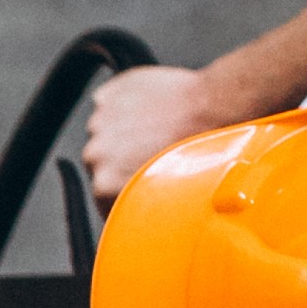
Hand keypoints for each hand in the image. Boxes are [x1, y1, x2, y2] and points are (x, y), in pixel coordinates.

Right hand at [81, 64, 230, 196]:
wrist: (211, 109)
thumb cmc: (199, 152)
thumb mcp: (172, 197)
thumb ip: (144, 204)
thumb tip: (145, 211)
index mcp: (105, 185)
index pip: (106, 197)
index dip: (127, 190)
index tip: (144, 184)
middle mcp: (95, 155)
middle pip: (103, 163)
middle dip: (125, 159)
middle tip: (156, 151)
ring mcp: (99, 123)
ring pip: (107, 133)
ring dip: (125, 131)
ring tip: (158, 128)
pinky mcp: (106, 96)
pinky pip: (111, 105)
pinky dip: (125, 106)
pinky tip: (152, 109)